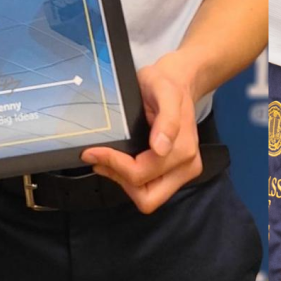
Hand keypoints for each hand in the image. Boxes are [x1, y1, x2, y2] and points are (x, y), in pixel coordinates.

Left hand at [81, 52, 204, 212]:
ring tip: (106, 159)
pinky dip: (129, 179)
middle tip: (101, 160)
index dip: (115, 165)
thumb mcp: (164, 91)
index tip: (93, 151)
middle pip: (147, 198)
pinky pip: (148, 188)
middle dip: (121, 181)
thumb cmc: (167, 85)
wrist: (177, 83)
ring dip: (123, 181)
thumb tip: (161, 148)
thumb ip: (167, 119)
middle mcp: (186, 167)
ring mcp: (181, 173)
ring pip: (146, 197)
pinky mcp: (173, 173)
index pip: (141, 174)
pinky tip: (117, 161)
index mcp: (184, 151)